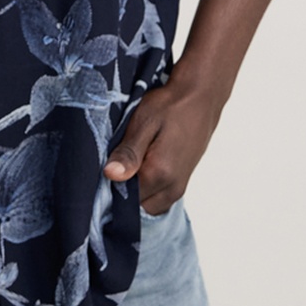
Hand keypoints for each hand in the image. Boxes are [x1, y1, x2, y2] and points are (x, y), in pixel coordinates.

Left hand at [103, 70, 223, 215]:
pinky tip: (142, 167)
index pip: (124, 199)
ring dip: (137, 192)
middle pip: (137, 207)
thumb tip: (111, 175)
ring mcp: (180, 187)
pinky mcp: (183, 182)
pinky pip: (160, 198)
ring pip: (149, 206)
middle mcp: (172, 187)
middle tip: (117, 165)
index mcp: (160, 174)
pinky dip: (148, 190)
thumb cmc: (171, 106)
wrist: (201, 97)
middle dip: (123, 192)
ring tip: (131, 164)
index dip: (110, 187)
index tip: (105, 170)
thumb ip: (129, 153)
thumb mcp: (143, 123)